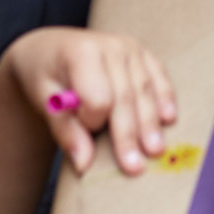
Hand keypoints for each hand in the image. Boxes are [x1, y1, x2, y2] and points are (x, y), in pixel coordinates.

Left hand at [5, 25, 177, 175]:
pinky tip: (169, 118)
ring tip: (156, 151)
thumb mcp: (44, 101)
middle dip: (129, 135)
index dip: (92, 121)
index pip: (97, 97)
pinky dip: (165, 96)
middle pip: (124, 97)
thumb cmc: (44, 74)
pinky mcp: (141, 52)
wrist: (49, 47)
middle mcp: (109, 45)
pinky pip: (157, 75)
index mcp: (81, 53)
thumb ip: (65, 130)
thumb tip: (84, 164)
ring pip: (144, 90)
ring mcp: (128, 46)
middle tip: (135, 167)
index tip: (82, 129)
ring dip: (150, 123)